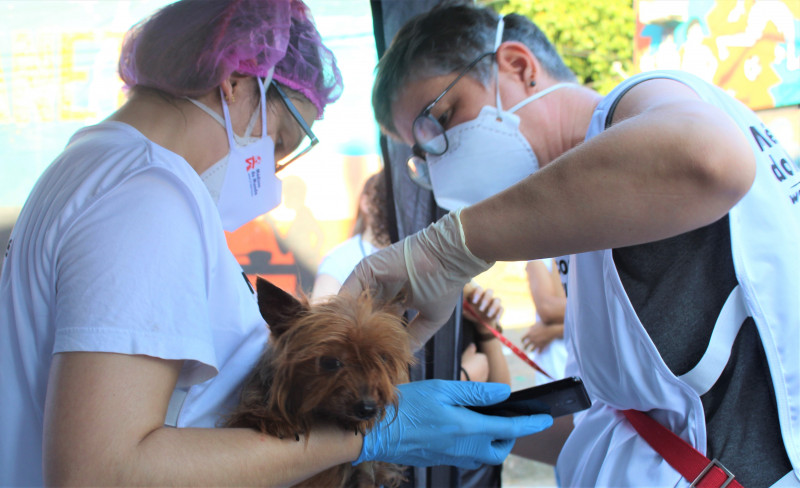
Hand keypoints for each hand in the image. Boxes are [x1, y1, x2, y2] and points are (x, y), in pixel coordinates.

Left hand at [341, 210, 492, 348]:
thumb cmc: (444, 285)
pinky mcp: (365, 269)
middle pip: (361, 314)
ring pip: (352, 305)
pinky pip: (348, 292)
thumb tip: (404, 357)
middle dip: (356, 335)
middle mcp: (380, 288)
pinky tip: (348, 330)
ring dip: (349, 325)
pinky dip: (346, 311)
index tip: (369, 359)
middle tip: (351, 357)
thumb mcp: (431, 317)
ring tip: (347, 347)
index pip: (378, 321)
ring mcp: (371, 278)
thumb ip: (416, 336)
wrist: (448, 258)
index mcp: (395, 298)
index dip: (373, 339)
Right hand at [356, 380, 552, 468]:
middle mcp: (462, 448)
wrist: (375, 433)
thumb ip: (474, 392)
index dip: (530, 423)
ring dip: (491, 441)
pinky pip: (465, 455)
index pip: (508, 429)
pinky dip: (473, 444)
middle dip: (509, 437)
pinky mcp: (438, 459)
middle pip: (498, 449)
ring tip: (485, 420)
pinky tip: (462, 427)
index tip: (546, 418)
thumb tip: (503, 394)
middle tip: (507, 418)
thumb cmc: (406, 406)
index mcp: (466, 428)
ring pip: (482, 455)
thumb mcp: (441, 389)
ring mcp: (449, 456)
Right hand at [460, 343, 488, 381]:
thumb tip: (473, 345)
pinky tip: (469, 378)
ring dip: (476, 372)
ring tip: (467, 372)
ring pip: (480, 372)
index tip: (467, 359)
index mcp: (484, 357)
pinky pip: (479, 378)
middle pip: (480, 364)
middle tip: (467, 366)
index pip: (479, 356)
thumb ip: (471, 348)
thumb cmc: (465, 364)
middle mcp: (487, 366)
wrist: (465, 378)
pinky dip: (475, 378)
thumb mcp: (467, 353)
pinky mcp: (483, 382)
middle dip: (475, 365)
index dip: (473, 357)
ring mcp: (485, 375)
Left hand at [463, 284, 503, 335]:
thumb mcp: (467, 312)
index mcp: (478, 294)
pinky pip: (502, 309)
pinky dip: (499, 314)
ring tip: (488, 315)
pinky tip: (495, 319)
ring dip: (493, 307)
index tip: (473, 301)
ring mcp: (494, 302)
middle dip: (485, 300)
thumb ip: (464, 309)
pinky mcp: (500, 309)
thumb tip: (461, 309)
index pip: (479, 289)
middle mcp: (487, 296)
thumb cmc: (472, 313)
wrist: (481, 323)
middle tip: (480, 309)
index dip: (477, 293)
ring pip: (497, 299)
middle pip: (489, 292)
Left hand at [521, 322, 562, 352]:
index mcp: (529, 334)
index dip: (522, 340)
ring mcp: (536, 343)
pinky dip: (538, 352)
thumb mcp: (536, 324)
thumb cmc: (544, 325)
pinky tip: (538, 352)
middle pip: (525, 345)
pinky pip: (539, 351)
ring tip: (531, 351)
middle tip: (525, 348)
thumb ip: (531, 327)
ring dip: (531, 350)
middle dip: (524, 347)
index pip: (522, 338)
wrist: (551, 330)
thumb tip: (529, 329)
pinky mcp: (542, 346)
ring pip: (531, 350)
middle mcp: (532, 339)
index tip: (522, 342)